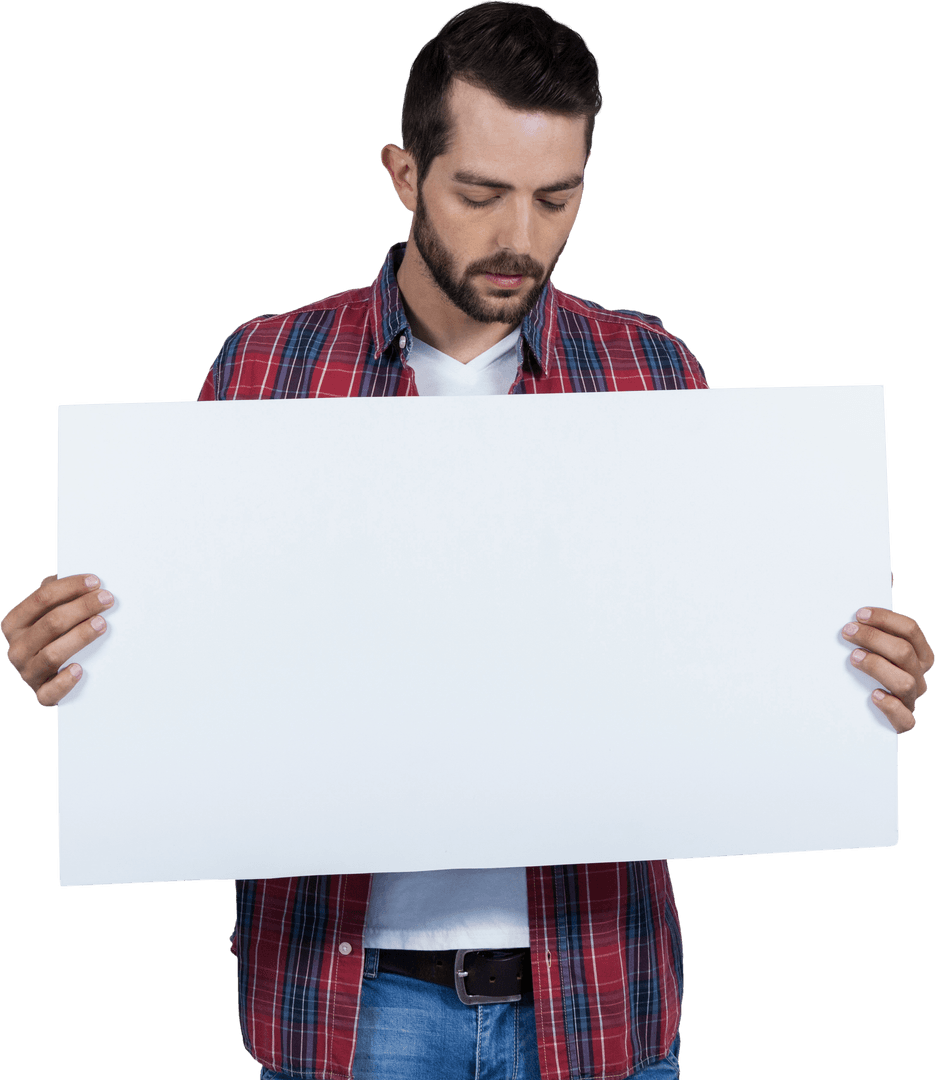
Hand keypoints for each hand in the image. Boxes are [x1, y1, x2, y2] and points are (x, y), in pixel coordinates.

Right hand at [1, 574, 114, 706]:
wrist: (44, 677)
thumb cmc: (51, 638)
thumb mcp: (47, 614)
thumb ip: (56, 596)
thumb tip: (78, 577)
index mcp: (15, 624)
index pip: (41, 598)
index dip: (70, 587)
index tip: (95, 581)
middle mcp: (17, 648)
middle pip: (51, 623)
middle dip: (82, 608)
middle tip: (107, 599)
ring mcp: (28, 673)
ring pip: (52, 654)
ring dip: (79, 637)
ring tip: (101, 624)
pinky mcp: (41, 695)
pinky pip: (50, 692)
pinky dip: (64, 681)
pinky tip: (79, 669)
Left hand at [842, 608, 932, 732]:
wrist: (866, 718)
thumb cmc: (869, 674)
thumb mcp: (875, 651)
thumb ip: (873, 637)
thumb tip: (855, 618)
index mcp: (918, 655)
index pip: (910, 630)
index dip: (885, 619)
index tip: (859, 614)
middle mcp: (918, 675)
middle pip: (904, 651)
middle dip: (874, 637)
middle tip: (848, 631)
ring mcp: (911, 699)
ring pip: (904, 681)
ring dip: (878, 666)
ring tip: (854, 657)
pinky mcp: (903, 721)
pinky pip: (905, 718)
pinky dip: (890, 706)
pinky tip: (874, 695)